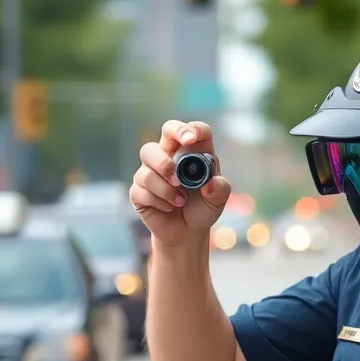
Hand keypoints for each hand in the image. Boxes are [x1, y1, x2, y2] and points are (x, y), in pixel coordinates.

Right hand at [131, 120, 231, 248]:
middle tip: (177, 179)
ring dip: (165, 188)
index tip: (190, 138)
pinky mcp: (139, 189)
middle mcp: (169, 155)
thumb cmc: (203, 208)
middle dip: (165, 158)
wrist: (188, 232)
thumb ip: (220, 189)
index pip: (187, 129)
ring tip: (180, 201)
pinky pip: (141, 190)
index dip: (188, 128)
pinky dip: (159, 202)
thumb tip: (209, 184)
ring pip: (147, 167)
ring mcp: (151, 171)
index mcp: (191, 151)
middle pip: (158, 139)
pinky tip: (168, 208)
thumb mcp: (218, 200)